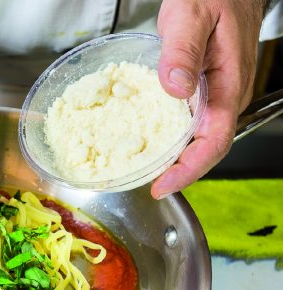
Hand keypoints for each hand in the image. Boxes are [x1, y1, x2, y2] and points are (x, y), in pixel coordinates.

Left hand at [152, 0, 266, 198]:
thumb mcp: (191, 16)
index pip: (214, 140)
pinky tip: (152, 140)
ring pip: (199, 136)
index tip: (162, 184)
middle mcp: (226, 94)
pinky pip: (191, 121)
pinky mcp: (205, 88)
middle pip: (207, 147)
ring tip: (149, 171)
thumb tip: (174, 89)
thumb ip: (183, 51)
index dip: (188, 168)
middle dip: (180, 171)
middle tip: (149, 184)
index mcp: (228, 84)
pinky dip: (173, 136)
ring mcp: (217, 93)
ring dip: (176, 158)